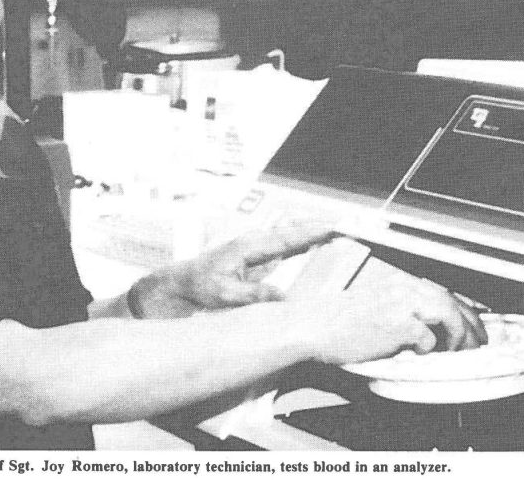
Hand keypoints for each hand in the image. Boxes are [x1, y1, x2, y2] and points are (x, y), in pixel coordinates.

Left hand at [129, 217, 335, 318]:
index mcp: (249, 247)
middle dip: (317, 227)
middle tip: (345, 224)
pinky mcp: (256, 260)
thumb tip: (283, 298)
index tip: (333, 226)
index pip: (287, 237)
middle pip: (292, 232)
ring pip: (289, 238)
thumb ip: (253, 295)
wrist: (178, 285)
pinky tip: (313, 246)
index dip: (311, 232)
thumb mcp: (223, 294)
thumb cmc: (197, 286)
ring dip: (311, 234)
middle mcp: (255, 244)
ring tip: (337, 230)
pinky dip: (300, 245)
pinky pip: (283, 250)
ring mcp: (256, 251)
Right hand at [293, 274, 487, 363]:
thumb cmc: (334, 321)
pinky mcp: (396, 324)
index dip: (462, 310)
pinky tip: (418, 354)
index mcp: (396, 282)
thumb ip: (398, 308)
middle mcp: (401, 288)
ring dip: (456, 336)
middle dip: (469, 324)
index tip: (471, 326)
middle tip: (477, 343)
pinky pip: (426, 338)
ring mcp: (400, 304)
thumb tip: (427, 328)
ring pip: (446, 314)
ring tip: (456, 352)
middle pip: (449, 301)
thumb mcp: (371, 305)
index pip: (441, 292)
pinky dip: (428, 348)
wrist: (312, 326)